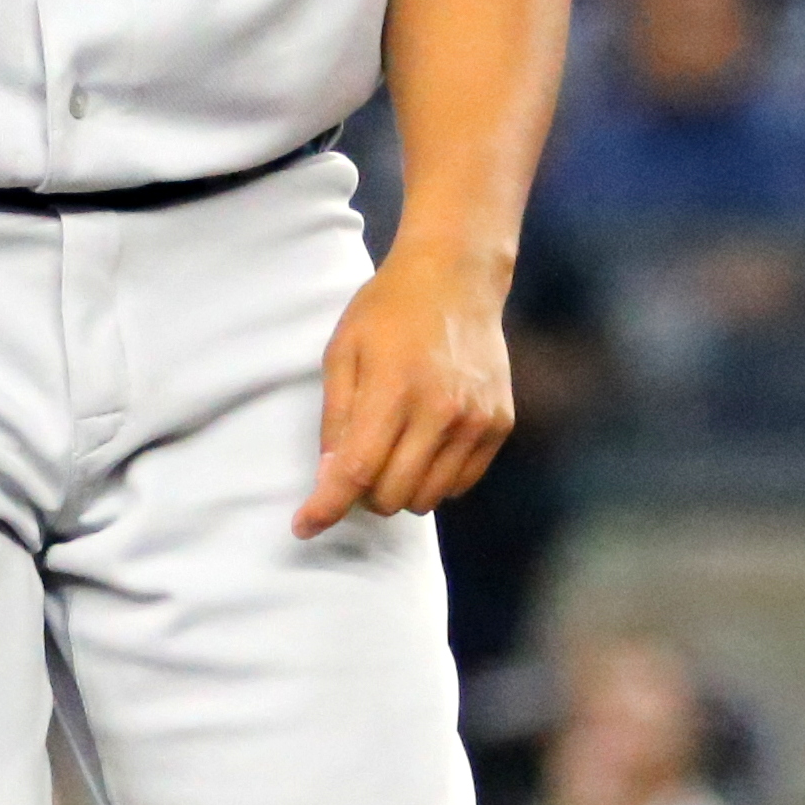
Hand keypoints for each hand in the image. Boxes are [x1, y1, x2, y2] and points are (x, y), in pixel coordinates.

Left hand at [293, 233, 514, 538]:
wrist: (456, 278)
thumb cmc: (388, 311)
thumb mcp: (343, 352)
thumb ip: (336, 418)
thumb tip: (329, 478)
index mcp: (393, 390)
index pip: (357, 471)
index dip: (326, 507)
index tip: (304, 526)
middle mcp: (441, 412)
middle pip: (392, 495)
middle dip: (363, 494)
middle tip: (357, 466)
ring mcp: (476, 422)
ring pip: (428, 499)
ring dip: (400, 489)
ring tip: (393, 451)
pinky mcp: (499, 425)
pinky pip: (461, 484)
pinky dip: (435, 479)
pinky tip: (425, 445)